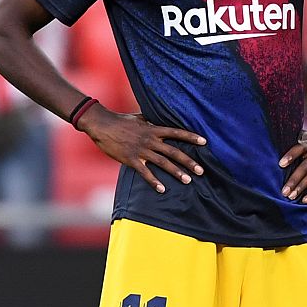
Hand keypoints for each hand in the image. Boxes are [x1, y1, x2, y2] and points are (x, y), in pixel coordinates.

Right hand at [81, 107, 205, 193]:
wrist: (102, 124)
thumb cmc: (120, 120)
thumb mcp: (139, 117)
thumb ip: (151, 120)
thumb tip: (159, 118)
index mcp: (153, 128)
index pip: (176, 132)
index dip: (191, 137)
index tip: (205, 142)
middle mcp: (150, 140)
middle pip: (174, 151)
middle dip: (189, 161)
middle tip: (201, 171)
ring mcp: (141, 150)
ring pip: (163, 163)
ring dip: (176, 172)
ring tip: (188, 180)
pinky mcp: (131, 159)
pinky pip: (145, 173)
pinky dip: (154, 181)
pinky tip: (162, 189)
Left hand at [280, 129, 306, 201]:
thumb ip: (293, 138)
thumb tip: (274, 137)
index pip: (297, 150)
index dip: (289, 157)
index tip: (280, 164)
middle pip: (303, 168)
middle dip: (293, 180)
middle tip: (284, 191)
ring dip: (301, 188)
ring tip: (291, 196)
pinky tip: (305, 200)